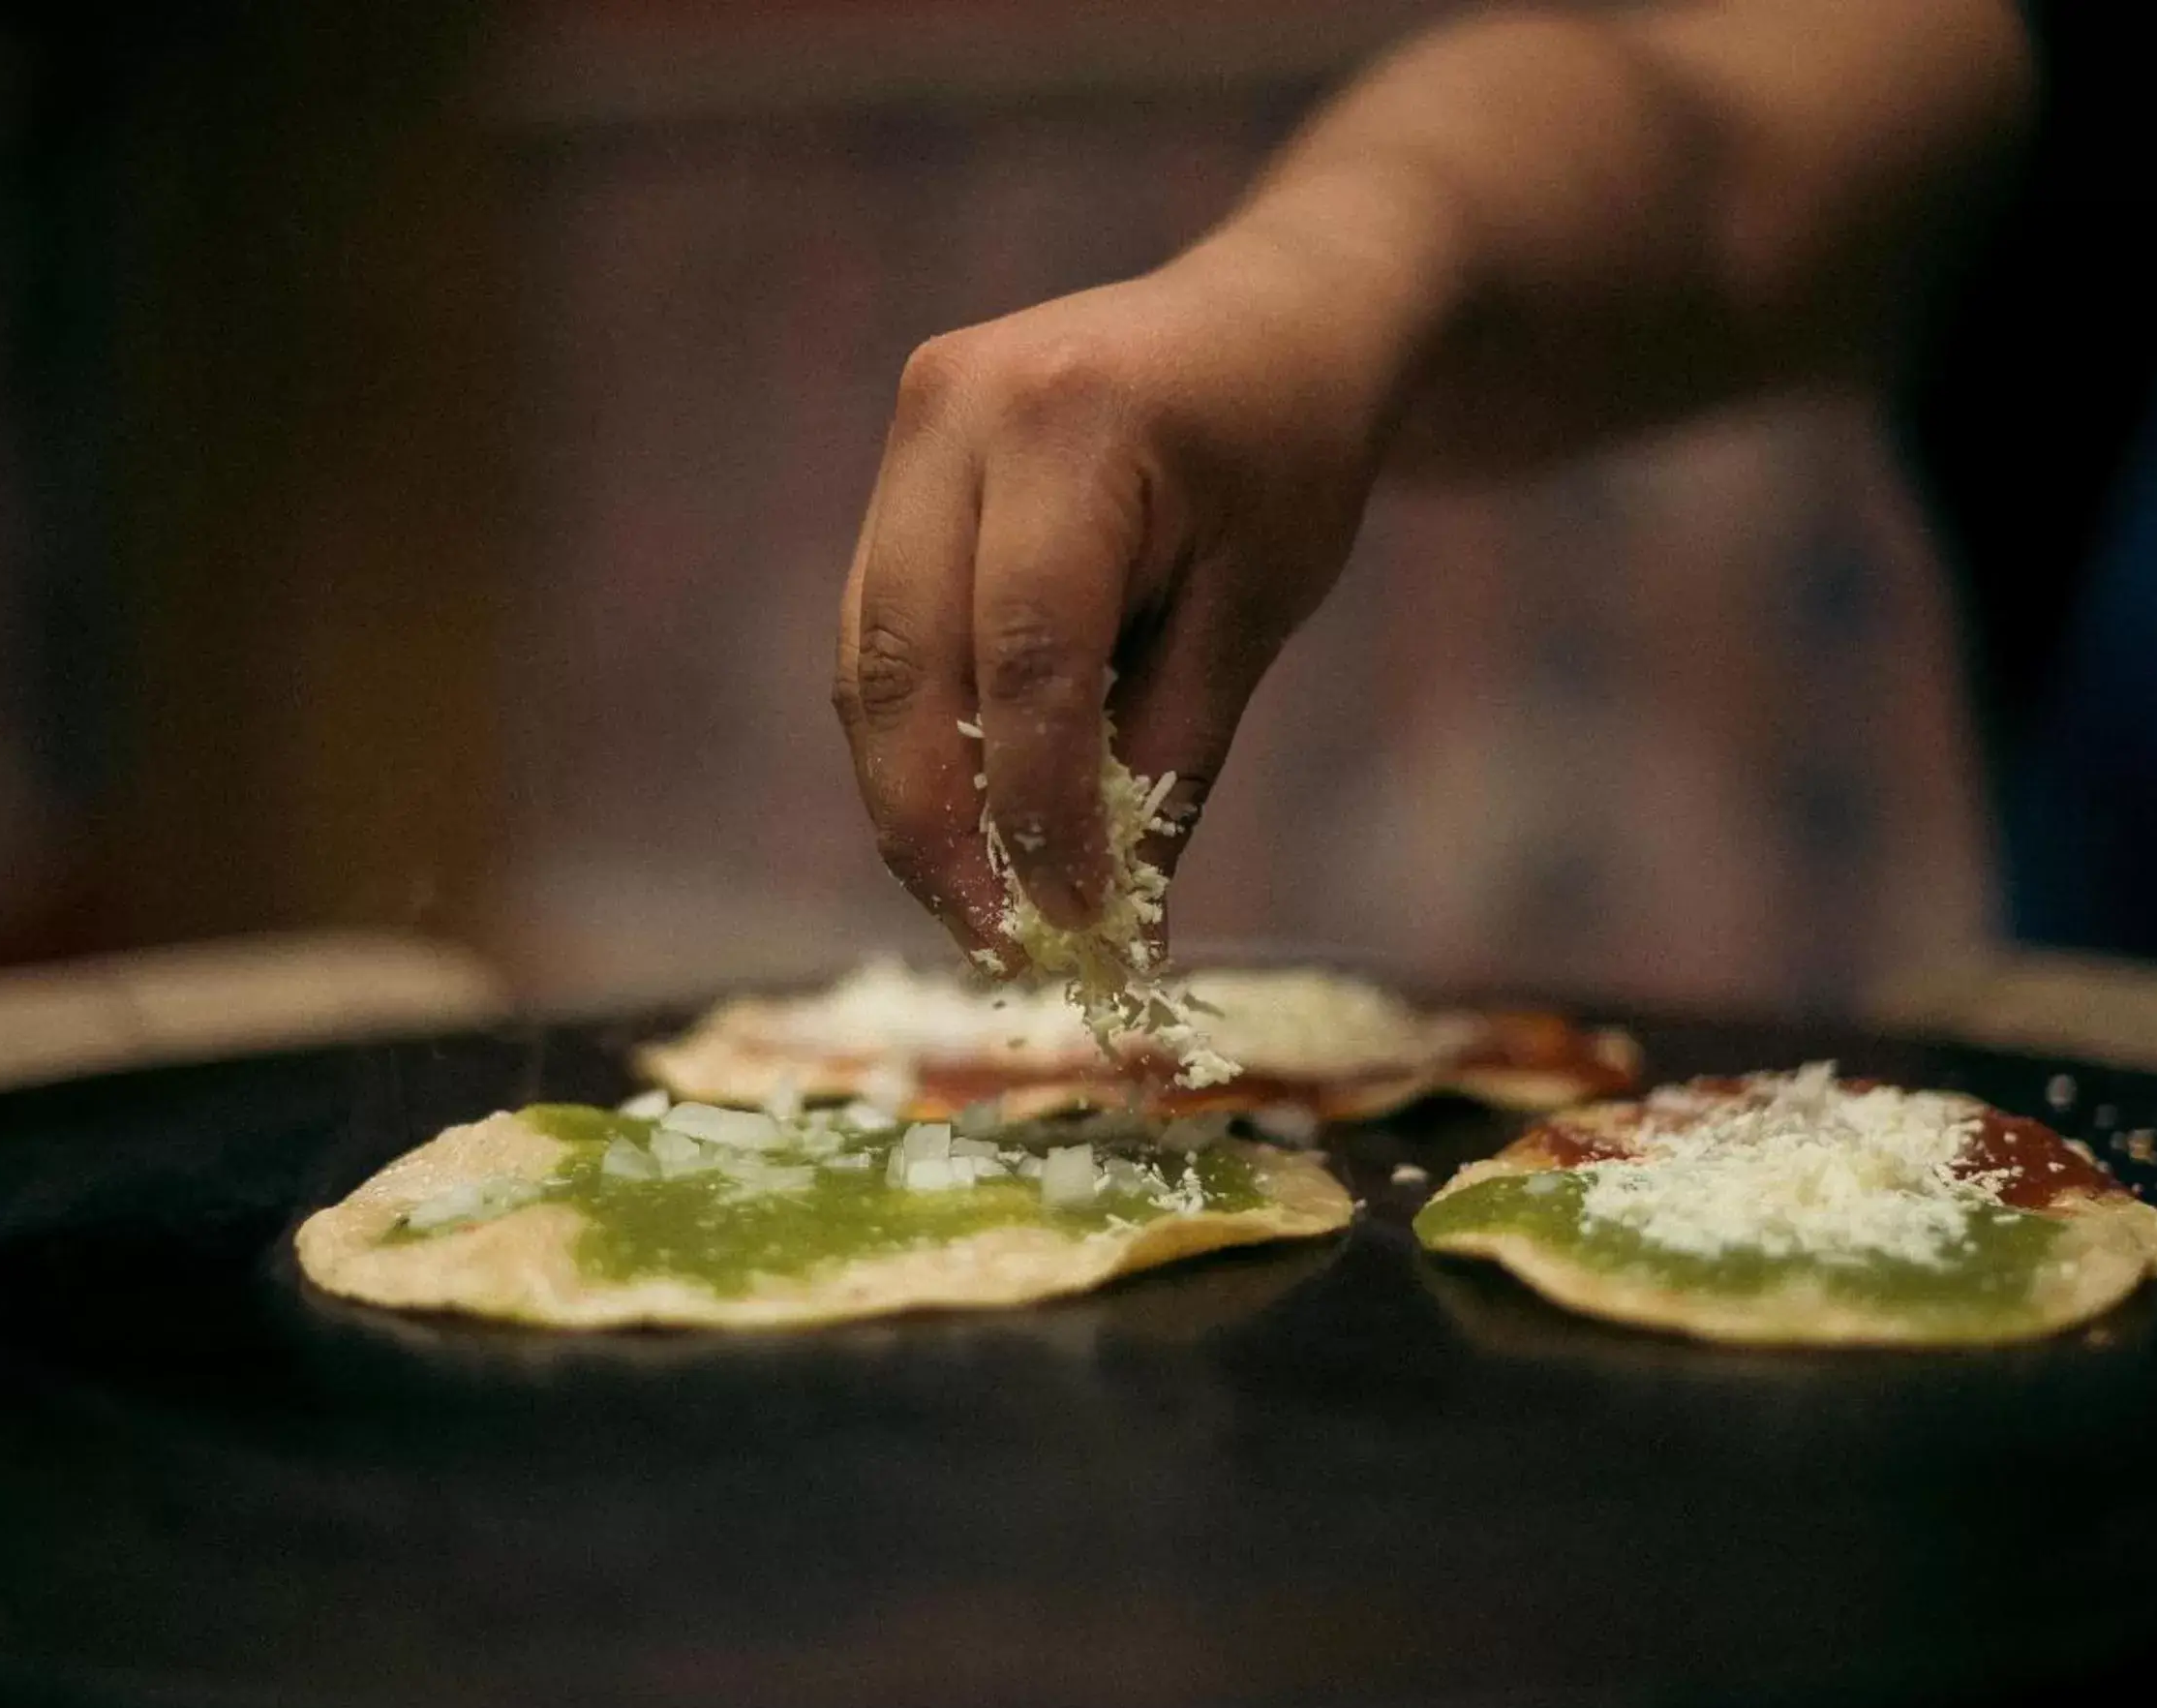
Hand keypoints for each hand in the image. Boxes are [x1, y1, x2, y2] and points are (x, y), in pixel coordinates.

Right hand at [832, 226, 1414, 958]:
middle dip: (937, 825)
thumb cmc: (1291, 452)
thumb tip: (1112, 926)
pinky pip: (875, 630)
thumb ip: (1174, 757)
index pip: (1029, 652)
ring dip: (909, 795)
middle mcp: (959, 407)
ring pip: (865, 658)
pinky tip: (962, 819)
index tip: (1072, 919)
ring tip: (976, 906)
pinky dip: (912, 735)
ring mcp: (910, 426)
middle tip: (997, 944)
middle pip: (903, 662)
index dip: (1037, 804)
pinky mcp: (894, 464)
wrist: (1270, 314)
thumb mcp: (1259, 605)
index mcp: (1072, 418)